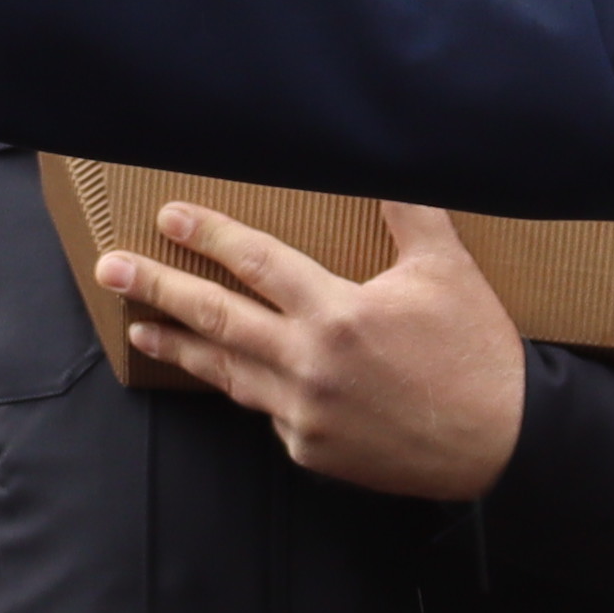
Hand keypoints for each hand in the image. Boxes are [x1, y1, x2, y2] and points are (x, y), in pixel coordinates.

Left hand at [106, 201, 525, 501]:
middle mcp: (310, 365)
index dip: (209, 235)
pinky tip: (231, 375)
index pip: (257, 263)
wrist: (503, 445)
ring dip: (180, 347)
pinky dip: (250, 389)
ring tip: (141, 327)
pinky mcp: (312, 451)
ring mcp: (305, 414)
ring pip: (227, 373)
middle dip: (158, 288)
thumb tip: (387, 161)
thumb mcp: (448, 270)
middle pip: (217, 319)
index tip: (169, 216)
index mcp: (339, 313)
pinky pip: (269, 412)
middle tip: (110, 269)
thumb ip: (409, 213)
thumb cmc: (478, 352)